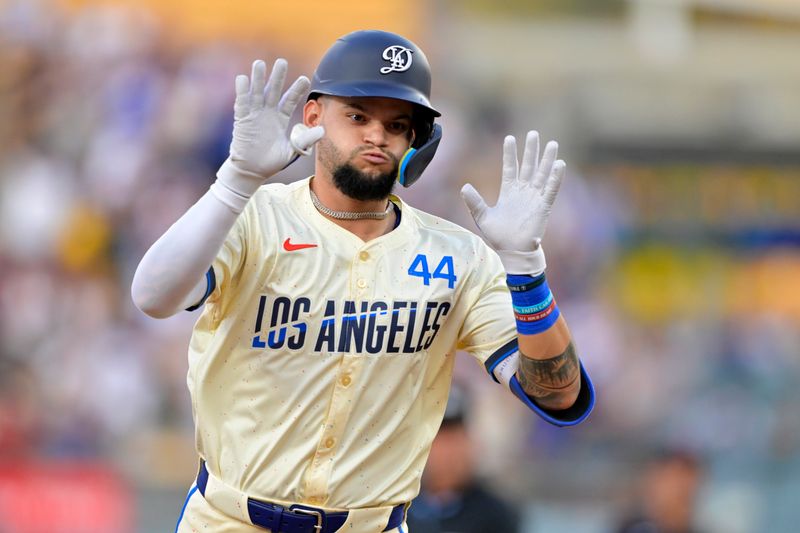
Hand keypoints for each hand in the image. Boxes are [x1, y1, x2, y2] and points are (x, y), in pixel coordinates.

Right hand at [217, 59, 324, 195]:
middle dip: (277, 77)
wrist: (252, 171)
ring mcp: (254, 115)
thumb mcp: (292, 151)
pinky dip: (242, 91)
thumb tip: (323, 130)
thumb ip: (305, 141)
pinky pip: (242, 103)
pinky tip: (243, 78)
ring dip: (258, 79)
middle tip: (282, 62)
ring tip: (260, 63)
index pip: (289, 100)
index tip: (305, 79)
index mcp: (280, 118)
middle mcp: (267, 113)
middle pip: (273, 91)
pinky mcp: (242, 120)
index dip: (296, 90)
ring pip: (256, 93)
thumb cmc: (271, 161)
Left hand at [461, 131, 564, 274]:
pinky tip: (559, 165)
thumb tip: (464, 186)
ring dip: (546, 159)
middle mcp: (523, 191)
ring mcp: (534, 198)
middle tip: (534, 134)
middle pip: (529, 166)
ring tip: (552, 143)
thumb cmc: (498, 236)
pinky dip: (555, 178)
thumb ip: (474, 201)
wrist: (513, 251)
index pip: (510, 167)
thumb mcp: (482, 216)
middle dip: (531, 150)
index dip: (510, 154)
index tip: (509, 138)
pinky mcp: (543, 206)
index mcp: (509, 191)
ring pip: (542, 174)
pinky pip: (551, 190)